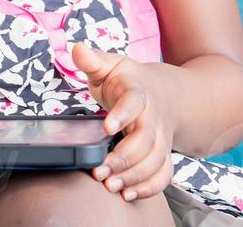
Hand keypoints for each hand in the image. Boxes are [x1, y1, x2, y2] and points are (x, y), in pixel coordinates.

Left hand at [71, 42, 174, 202]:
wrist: (166, 93)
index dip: (122, 114)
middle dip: (124, 157)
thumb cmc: (130, 81)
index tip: (106, 127)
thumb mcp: (112, 65)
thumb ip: (94, 60)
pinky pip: (163, 174)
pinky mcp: (163, 154)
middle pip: (146, 140)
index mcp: (138, 92)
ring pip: (155, 160)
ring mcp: (161, 138)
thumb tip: (76, 49)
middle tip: (100, 170)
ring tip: (110, 185)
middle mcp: (153, 117)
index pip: (133, 102)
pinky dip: (149, 187)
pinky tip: (128, 193)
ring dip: (134, 176)